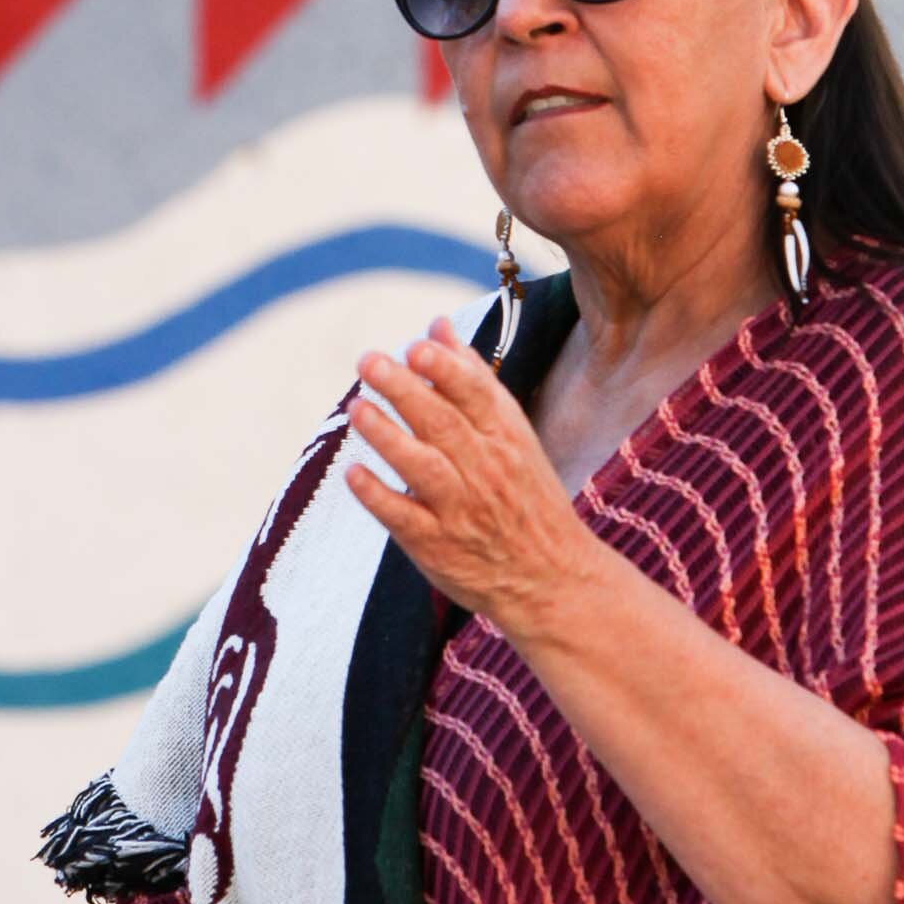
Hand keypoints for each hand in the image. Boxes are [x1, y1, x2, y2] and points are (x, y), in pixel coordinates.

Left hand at [344, 320, 602, 644]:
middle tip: (369, 362)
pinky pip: (403, 517)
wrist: (551, 578)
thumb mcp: (511, 432)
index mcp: (505, 437)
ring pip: (421, 466)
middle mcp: (485, 469)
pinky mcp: (436, 546)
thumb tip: (436, 325)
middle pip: (441, 423)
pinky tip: (353, 474)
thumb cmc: (524, 493)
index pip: (476, 395)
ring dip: (386, 435)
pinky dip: (377, 495)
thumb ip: (471, 377)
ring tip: (356, 408)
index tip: (416, 347)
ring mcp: (460, 509)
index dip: (445, 370)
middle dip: (404, 389)